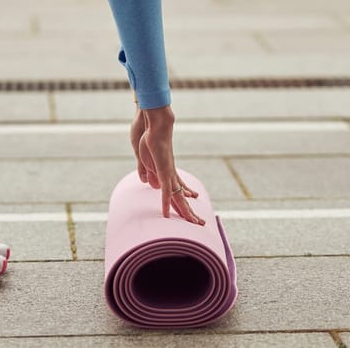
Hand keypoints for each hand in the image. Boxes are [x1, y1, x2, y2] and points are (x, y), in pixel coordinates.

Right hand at [131, 105, 204, 225]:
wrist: (156, 126)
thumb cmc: (150, 140)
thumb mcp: (147, 161)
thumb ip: (149, 173)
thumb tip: (151, 184)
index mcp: (168, 173)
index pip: (178, 191)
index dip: (184, 201)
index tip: (192, 208)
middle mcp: (171, 176)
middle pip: (183, 198)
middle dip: (191, 212)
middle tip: (201, 223)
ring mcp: (168, 175)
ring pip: (179, 198)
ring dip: (187, 213)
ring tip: (197, 224)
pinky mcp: (163, 172)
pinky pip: (165, 192)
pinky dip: (166, 204)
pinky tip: (168, 215)